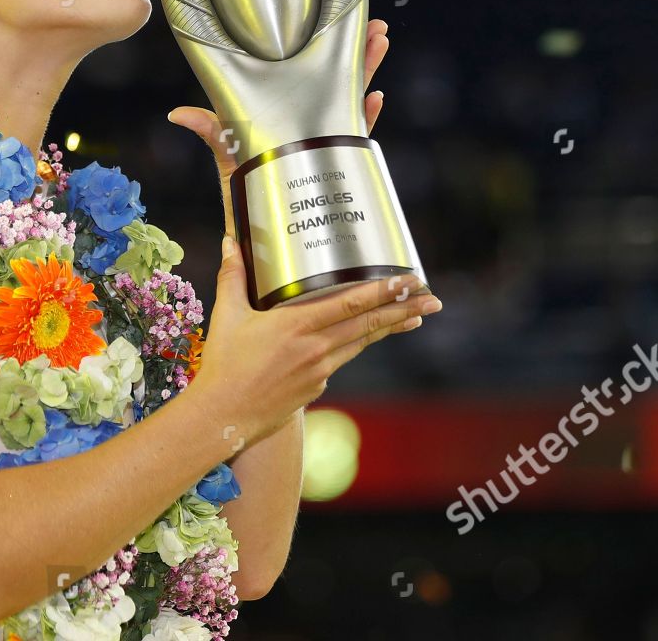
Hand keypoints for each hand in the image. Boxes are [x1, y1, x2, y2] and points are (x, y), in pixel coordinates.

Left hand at [166, 18, 390, 236]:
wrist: (253, 214)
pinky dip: (365, 117)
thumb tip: (178, 114)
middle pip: (336, 79)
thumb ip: (209, 128)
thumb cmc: (240, 175)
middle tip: (373, 28)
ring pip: (350, 99)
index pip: (306, 71)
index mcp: (283, 107)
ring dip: (366, 73)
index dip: (322, 47)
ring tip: (379, 46)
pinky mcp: (331, 157)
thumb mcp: (225, 145)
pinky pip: (354, 134)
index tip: (336, 22)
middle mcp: (306, 117)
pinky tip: (374, 99)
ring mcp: (322, 135)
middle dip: (357, 52)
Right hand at [190, 232, 438, 452]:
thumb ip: (233, 276)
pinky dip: (352, 345)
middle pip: (369, 324)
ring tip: (415, 317)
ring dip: (389, 328)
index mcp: (297, 325)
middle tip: (434, 298)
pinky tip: (357, 338)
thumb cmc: (223, 365)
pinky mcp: (317, 387)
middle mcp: (316, 348)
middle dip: (405, 309)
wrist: (223, 416)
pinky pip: (340, 359)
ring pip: (361, 342)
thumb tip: (229, 241)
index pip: (352, 303)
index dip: (385, 291)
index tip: (411, 281)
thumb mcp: (228, 315)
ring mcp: (320, 370)